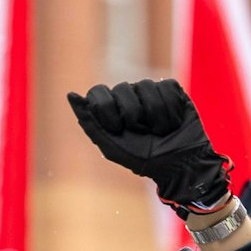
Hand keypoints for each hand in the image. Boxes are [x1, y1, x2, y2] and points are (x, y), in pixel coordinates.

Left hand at [68, 80, 232, 217]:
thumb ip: (89, 120)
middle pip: (122, 88)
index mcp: (110, 108)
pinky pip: (166, 87)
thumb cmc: (143, 159)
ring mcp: (150, 91)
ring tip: (160, 130)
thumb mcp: (110, 144)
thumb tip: (70, 94)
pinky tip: (173, 122)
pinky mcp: (172, 90)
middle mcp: (129, 96)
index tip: (118, 129)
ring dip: (154, 115)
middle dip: (133, 115)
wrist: (179, 165)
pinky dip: (170, 110)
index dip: (107, 110)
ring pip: (146, 86)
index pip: (98, 92)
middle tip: (143, 132)